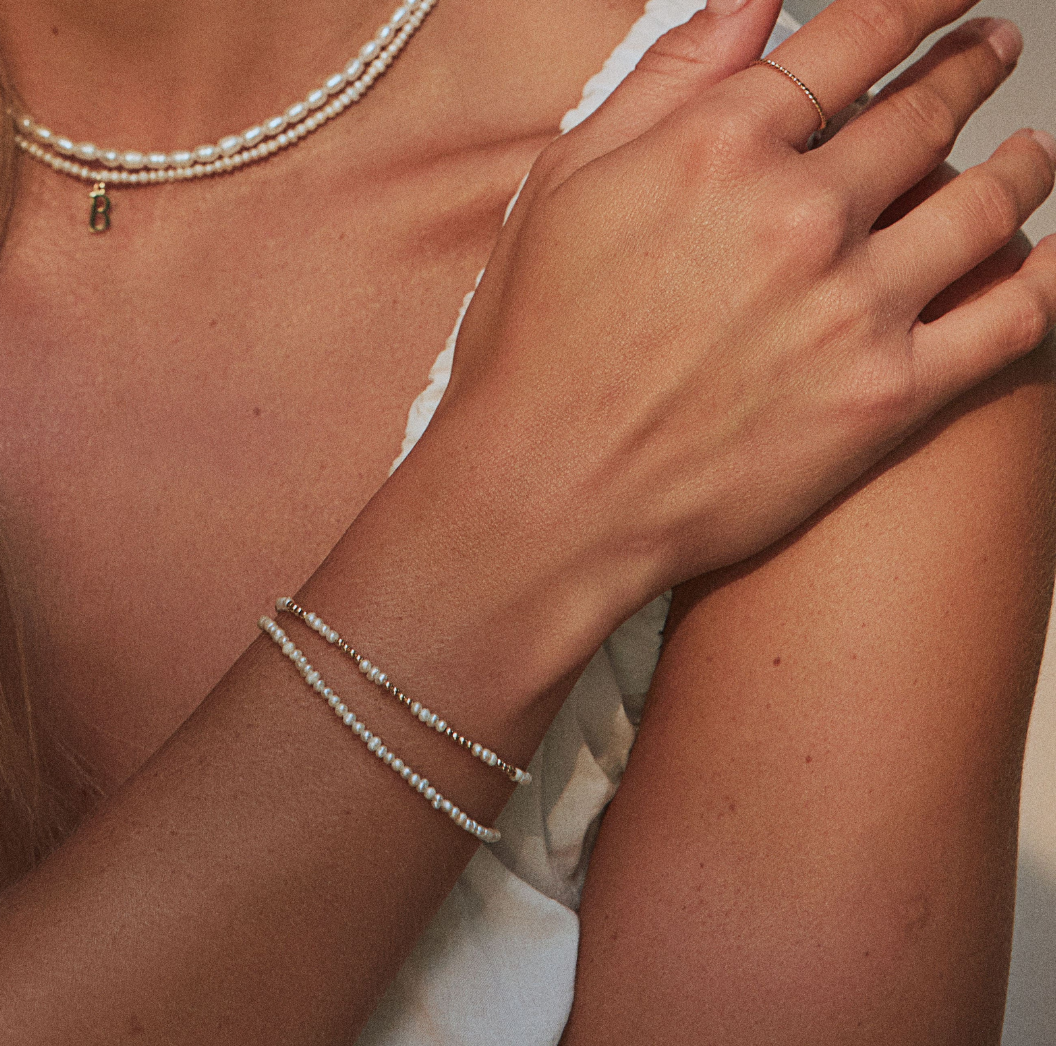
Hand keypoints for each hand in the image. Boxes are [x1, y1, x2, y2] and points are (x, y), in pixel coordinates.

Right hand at [436, 0, 1055, 606]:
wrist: (549, 499)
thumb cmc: (537, 354)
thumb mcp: (563, 189)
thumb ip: (662, 86)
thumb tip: (745, 7)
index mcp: (719, 148)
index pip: (853, 40)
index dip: (914, 3)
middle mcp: (801, 214)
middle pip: (926, 114)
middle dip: (969, 68)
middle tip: (989, 53)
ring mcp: (854, 308)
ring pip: (986, 204)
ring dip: (1023, 161)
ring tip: (1031, 150)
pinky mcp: (886, 398)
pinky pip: (1010, 320)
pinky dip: (1052, 277)